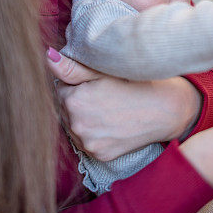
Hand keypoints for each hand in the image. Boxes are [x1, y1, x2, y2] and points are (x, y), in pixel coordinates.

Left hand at [47, 49, 200, 160]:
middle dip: (79, 102)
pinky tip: (112, 125)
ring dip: (85, 119)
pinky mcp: (99, 155)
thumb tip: (48, 57)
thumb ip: (72, 67)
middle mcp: (76, 125)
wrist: (165, 109)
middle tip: (106, 96)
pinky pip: (88, 143)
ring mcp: (88, 143)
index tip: (97, 84)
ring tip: (109, 110)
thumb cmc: (136, 83)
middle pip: (66, 109)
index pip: (61, 89)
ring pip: (75, 127)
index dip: (78, 84)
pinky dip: (96, 135)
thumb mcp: (103, 71)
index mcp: (73, 100)